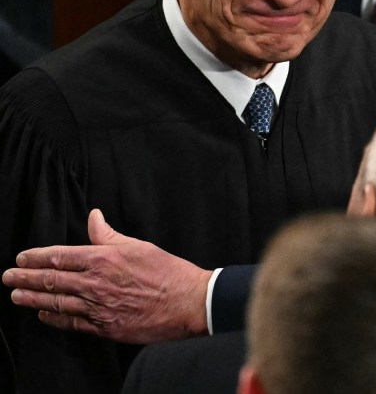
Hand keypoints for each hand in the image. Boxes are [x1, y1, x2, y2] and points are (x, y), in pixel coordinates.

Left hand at [2, 208, 211, 343]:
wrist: (188, 302)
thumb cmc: (168, 272)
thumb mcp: (139, 246)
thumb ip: (109, 235)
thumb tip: (94, 218)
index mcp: (104, 259)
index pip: (60, 257)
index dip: (37, 257)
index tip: (22, 258)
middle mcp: (96, 284)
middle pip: (51, 281)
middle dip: (25, 279)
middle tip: (8, 277)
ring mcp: (98, 307)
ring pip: (56, 303)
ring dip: (32, 300)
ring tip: (16, 296)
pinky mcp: (105, 326)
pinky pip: (72, 323)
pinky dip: (55, 319)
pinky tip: (44, 316)